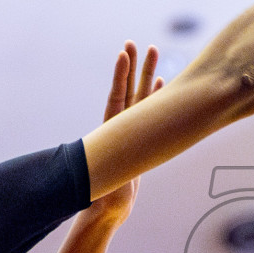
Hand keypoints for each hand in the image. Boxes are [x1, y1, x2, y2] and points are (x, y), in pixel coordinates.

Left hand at [89, 40, 160, 223]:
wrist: (108, 208)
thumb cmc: (103, 198)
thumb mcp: (100, 184)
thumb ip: (101, 175)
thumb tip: (92, 172)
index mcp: (110, 132)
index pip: (116, 98)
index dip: (119, 76)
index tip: (123, 54)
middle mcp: (120, 127)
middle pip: (130, 90)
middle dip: (135, 67)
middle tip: (140, 44)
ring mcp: (130, 131)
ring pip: (141, 97)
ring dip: (147, 75)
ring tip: (154, 52)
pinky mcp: (139, 139)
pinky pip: (149, 112)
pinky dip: (155, 96)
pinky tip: (161, 83)